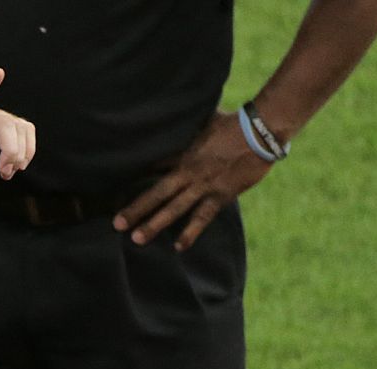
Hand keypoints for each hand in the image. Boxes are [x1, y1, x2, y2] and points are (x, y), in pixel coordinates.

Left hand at [115, 112, 270, 250]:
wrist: (262, 129)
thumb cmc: (235, 122)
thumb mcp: (205, 120)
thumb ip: (190, 126)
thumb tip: (179, 114)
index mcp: (183, 153)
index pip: (153, 167)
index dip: (135, 177)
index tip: (114, 189)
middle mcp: (189, 171)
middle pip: (157, 192)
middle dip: (136, 208)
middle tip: (116, 224)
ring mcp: (204, 185)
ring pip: (174, 207)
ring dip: (155, 223)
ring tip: (136, 239)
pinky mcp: (221, 194)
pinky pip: (203, 216)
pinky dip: (191, 232)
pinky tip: (179, 247)